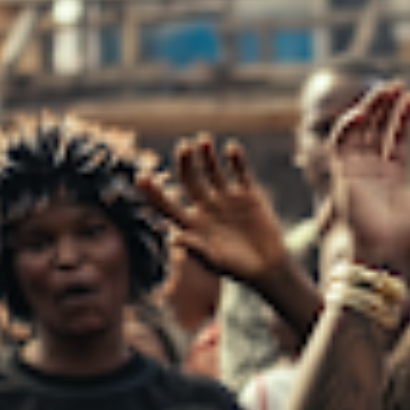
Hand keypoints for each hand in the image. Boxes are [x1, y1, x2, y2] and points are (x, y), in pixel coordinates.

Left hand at [139, 136, 287, 287]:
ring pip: (212, 171)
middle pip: (189, 180)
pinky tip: (231, 148)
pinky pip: (240, 172)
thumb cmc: (237, 269)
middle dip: (185, 163)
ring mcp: (226, 198)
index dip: (153, 192)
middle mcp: (205, 207)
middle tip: (183, 147)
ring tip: (203, 141)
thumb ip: (196, 248)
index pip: (167, 205)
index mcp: (191, 223)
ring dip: (207, 156)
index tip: (141, 177)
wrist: (268, 268)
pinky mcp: (247, 194)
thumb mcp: (216, 261)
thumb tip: (174, 239)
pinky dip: (236, 160)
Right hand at [328, 82, 409, 271]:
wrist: (385, 253)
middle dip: (385, 106)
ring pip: (359, 131)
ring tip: (385, 90)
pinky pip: (341, 143)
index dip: (403, 117)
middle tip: (397, 85)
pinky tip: (365, 111)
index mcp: (391, 176)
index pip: (395, 138)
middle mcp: (371, 171)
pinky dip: (349, 125)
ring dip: (369, 108)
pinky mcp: (343, 175)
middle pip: (376, 129)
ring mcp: (356, 171)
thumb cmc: (407, 235)